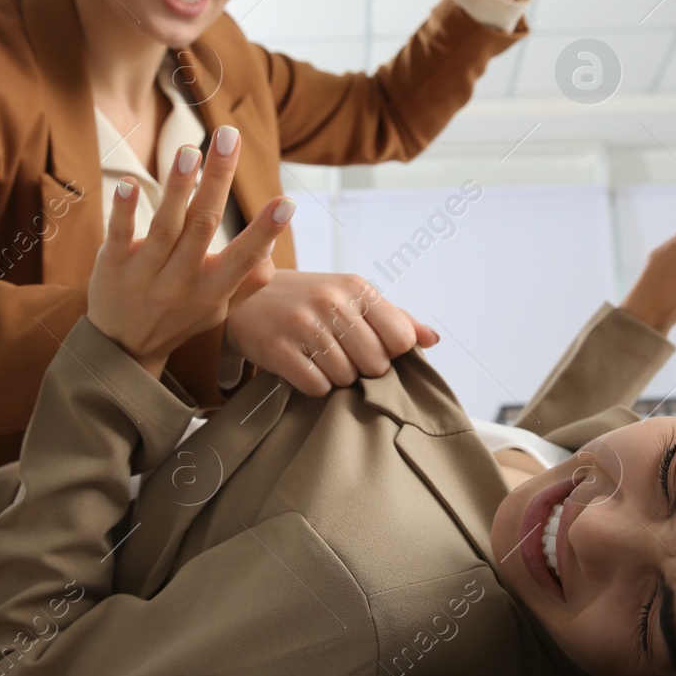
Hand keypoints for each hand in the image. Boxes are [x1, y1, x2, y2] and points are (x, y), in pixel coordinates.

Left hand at [86, 125, 293, 377]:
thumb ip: (247, 281)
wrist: (121, 350)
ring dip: (178, 187)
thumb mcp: (219, 309)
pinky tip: (130, 184)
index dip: (265, 231)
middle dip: (218, 180)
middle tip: (230, 137)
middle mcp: (181, 282)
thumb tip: (272, 249)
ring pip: (165, 227)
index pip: (244, 258)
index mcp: (213, 290)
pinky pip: (118, 236)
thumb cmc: (178, 319)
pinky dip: (124, 210)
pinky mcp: (111, 266)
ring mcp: (144, 275)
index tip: (287, 202)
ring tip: (189, 150)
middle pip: (203, 226)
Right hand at [224, 270, 440, 396]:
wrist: (243, 298)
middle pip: (376, 364)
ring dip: (335, 378)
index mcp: (356, 287)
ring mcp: (303, 324)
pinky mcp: (278, 348)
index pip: (401, 339)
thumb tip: (433, 340)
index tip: (371, 348)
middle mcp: (332, 302)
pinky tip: (301, 367)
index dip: (390, 353)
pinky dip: (313, 386)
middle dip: (363, 369)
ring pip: (346, 379)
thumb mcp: (351, 298)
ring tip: (318, 358)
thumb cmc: (307, 300)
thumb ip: (395, 318)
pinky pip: (316, 387)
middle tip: (341, 356)